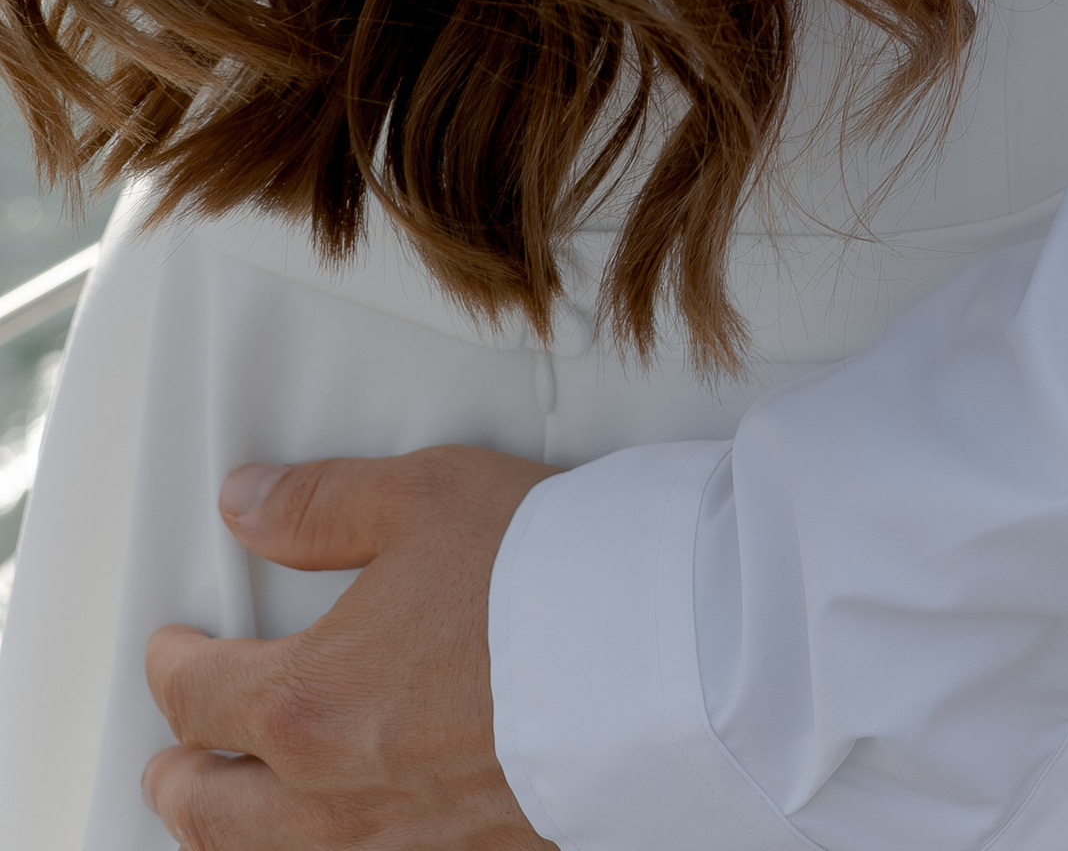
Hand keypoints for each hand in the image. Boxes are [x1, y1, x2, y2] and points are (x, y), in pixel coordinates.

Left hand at [142, 449, 551, 850]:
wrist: (650, 660)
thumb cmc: (544, 578)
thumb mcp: (422, 498)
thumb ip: (320, 505)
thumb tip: (248, 505)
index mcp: (307, 702)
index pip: (198, 696)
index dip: (171, 667)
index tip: (171, 650)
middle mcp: (334, 792)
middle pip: (211, 810)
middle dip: (179, 779)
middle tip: (170, 759)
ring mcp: (396, 841)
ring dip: (231, 838)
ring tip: (227, 820)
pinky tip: (334, 842)